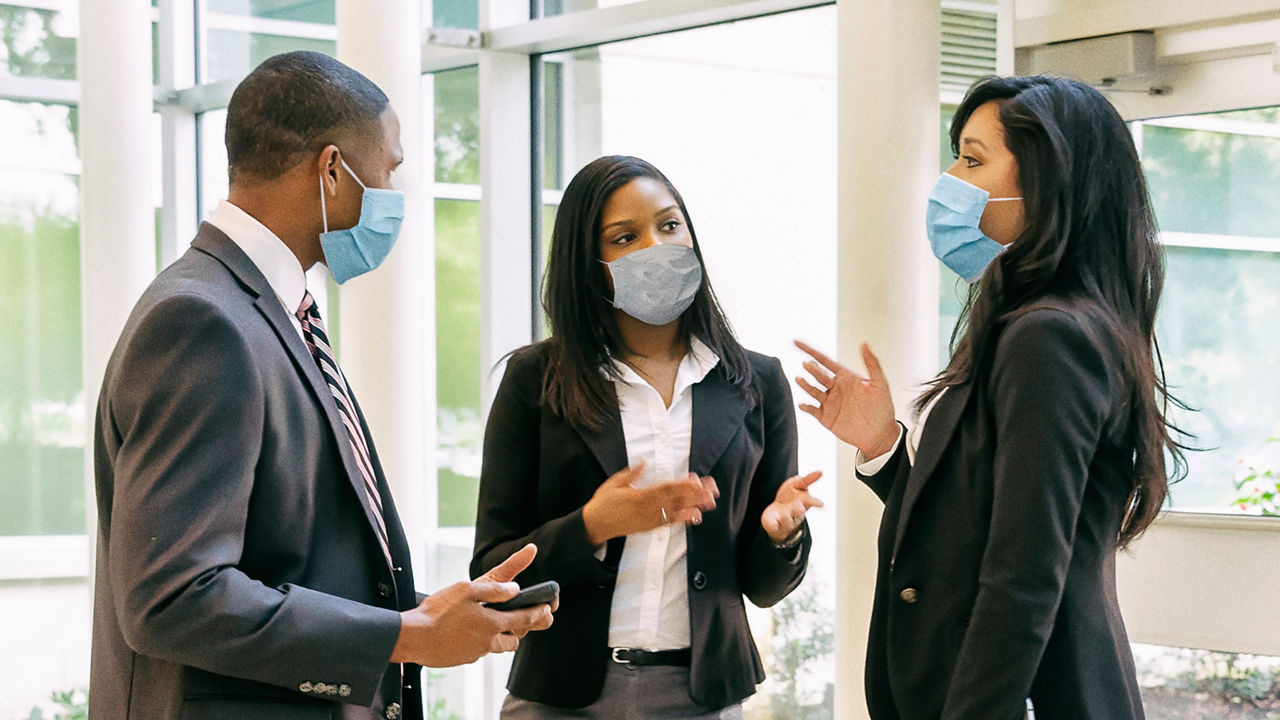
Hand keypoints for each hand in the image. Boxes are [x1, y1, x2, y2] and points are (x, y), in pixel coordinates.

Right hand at [390, 544, 553, 666]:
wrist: (413, 638)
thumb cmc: (438, 612)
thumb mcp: (467, 590)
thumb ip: (494, 589)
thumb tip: (515, 589)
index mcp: (493, 622)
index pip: (524, 619)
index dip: (538, 613)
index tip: (548, 609)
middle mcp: (488, 641)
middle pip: (515, 637)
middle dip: (520, 628)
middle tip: (519, 617)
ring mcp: (476, 652)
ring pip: (498, 646)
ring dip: (501, 635)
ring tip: (491, 622)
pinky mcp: (463, 659)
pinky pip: (480, 650)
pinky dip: (480, 641)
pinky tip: (468, 631)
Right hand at [582, 462, 718, 545]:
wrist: (595, 525)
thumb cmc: (604, 502)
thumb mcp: (615, 483)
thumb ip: (631, 474)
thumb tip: (644, 462)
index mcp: (641, 495)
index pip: (667, 488)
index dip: (683, 484)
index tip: (697, 480)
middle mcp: (648, 508)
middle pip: (676, 499)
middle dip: (696, 494)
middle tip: (713, 490)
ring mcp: (650, 519)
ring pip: (676, 511)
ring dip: (695, 506)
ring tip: (710, 502)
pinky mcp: (649, 527)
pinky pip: (669, 523)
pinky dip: (683, 520)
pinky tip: (696, 516)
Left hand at [761, 471, 823, 543]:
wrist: (776, 513)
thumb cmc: (789, 497)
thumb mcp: (797, 484)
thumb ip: (808, 479)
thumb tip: (821, 472)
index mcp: (802, 503)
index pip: (809, 502)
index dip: (814, 502)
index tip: (821, 504)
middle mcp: (795, 513)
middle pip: (798, 511)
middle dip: (798, 509)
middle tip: (799, 506)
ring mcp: (784, 520)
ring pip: (787, 519)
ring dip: (786, 516)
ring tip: (785, 514)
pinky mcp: (774, 524)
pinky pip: (773, 525)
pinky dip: (773, 524)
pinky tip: (775, 521)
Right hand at [794, 340, 898, 456]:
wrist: (880, 435)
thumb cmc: (883, 409)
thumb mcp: (880, 384)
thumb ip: (872, 363)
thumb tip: (865, 343)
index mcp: (846, 377)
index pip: (824, 360)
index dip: (810, 351)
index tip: (797, 342)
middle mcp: (835, 388)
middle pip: (818, 374)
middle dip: (812, 369)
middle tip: (808, 364)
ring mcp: (830, 402)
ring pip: (813, 390)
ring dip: (806, 384)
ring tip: (800, 379)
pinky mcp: (826, 417)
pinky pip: (812, 410)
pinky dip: (805, 407)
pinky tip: (802, 404)